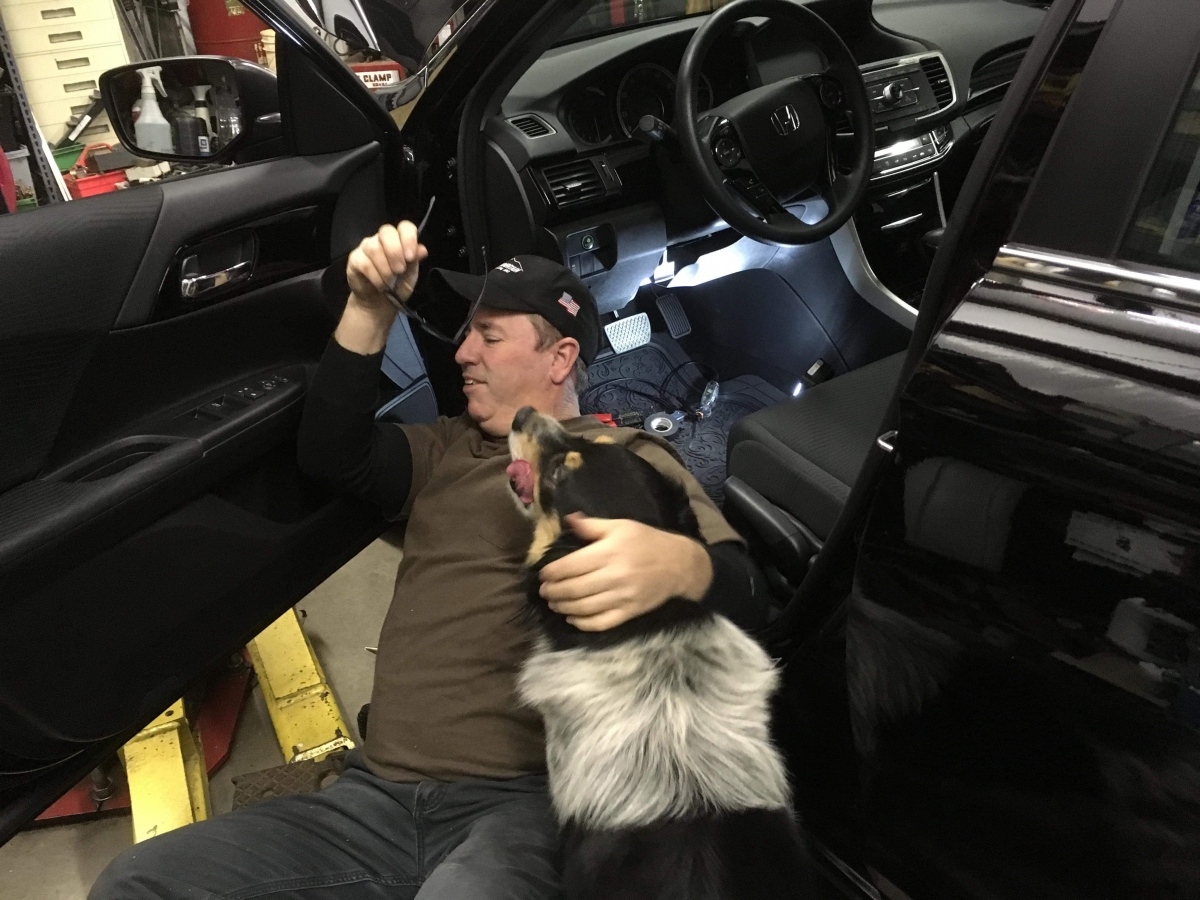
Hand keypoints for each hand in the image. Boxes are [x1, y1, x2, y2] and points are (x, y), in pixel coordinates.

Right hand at [346, 220, 427, 314]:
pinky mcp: (355, 259)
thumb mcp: (410, 276)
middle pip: (386, 231)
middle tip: (400, 270)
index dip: (409, 238)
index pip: (405, 227)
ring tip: (389, 282)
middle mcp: (381, 239)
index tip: (411, 257)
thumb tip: (422, 249)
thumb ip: (415, 261)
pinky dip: (375, 276)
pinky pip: (364, 263)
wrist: (379, 302)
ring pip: (374, 248)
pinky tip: (380, 285)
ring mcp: (366, 247)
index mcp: (399, 240)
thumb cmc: (397, 286)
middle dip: (395, 252)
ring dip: (385, 268)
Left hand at [538, 514, 712, 630]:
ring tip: (554, 603)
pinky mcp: (629, 613)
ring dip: (563, 607)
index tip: (543, 574)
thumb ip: (592, 525)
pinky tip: (572, 618)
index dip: (551, 572)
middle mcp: (614, 576)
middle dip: (553, 592)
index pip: (571, 566)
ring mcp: (622, 597)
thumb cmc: (646, 541)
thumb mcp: (621, 526)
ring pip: (584, 608)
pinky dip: (583, 623)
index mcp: (609, 552)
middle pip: (574, 589)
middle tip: (544, 591)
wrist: (679, 564)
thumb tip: (568, 520)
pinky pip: (601, 623)